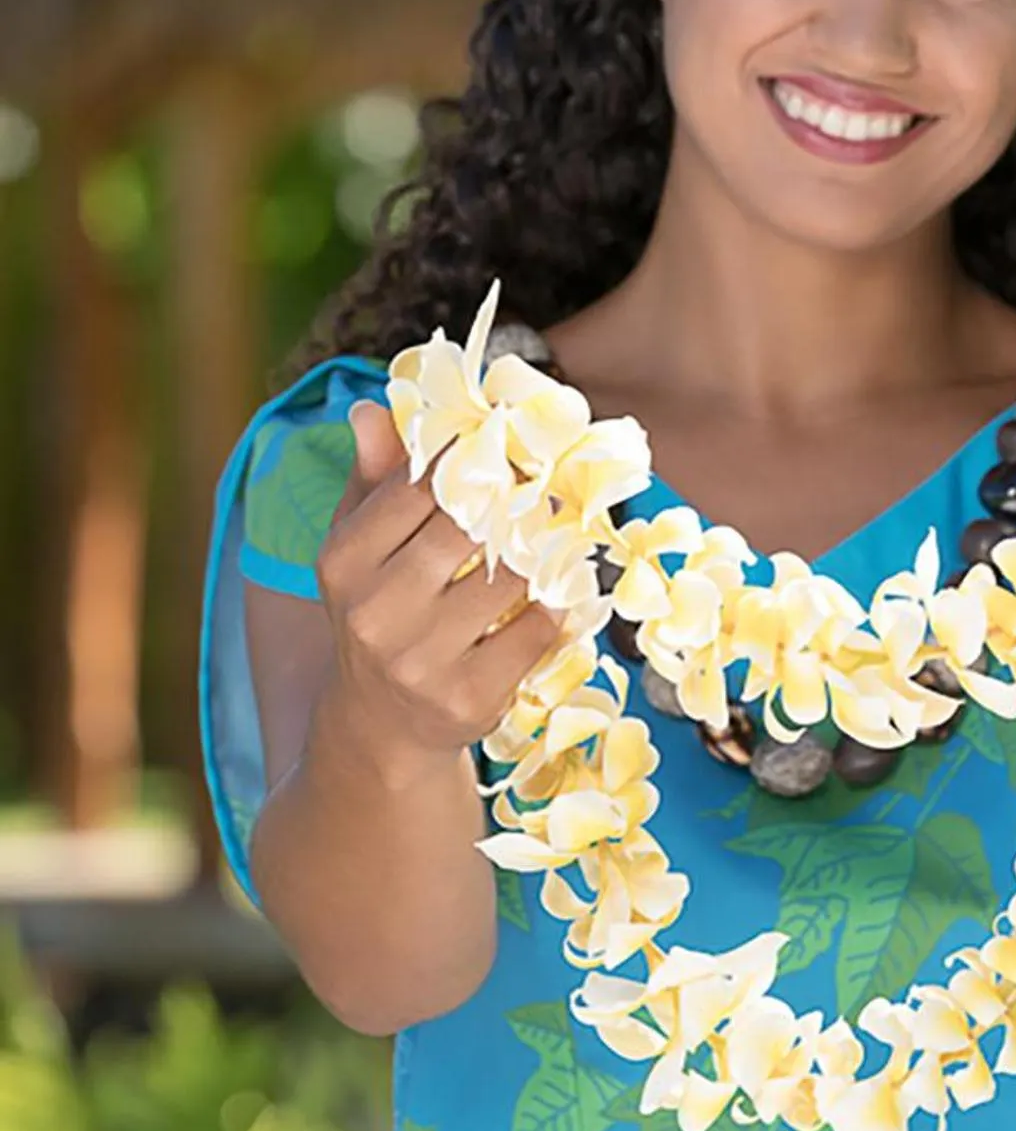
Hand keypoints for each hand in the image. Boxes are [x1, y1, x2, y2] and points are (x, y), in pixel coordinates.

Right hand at [315, 399, 564, 761]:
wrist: (380, 724)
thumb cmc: (379, 610)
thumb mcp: (359, 546)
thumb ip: (373, 476)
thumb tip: (372, 406)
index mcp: (344, 562)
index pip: (416, 488)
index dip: (468, 461)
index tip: (502, 448)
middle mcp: (374, 613)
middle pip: (465, 528)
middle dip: (511, 503)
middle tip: (541, 486)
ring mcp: (420, 661)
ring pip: (511, 577)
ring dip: (542, 552)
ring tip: (556, 535)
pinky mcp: (468, 698)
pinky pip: (537, 630)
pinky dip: (555, 606)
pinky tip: (555, 593)